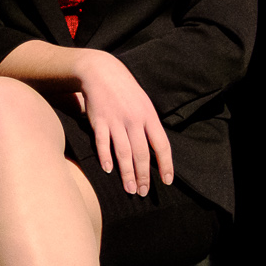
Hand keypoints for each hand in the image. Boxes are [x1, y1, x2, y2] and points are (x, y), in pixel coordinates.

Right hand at [72, 50, 171, 195]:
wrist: (101, 73)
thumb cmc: (125, 91)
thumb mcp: (144, 104)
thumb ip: (149, 126)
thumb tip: (155, 150)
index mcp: (149, 116)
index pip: (162, 145)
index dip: (165, 165)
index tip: (166, 181)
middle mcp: (134, 120)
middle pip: (142, 154)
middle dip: (143, 176)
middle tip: (144, 192)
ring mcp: (116, 121)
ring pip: (123, 153)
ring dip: (127, 173)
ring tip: (130, 189)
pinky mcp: (99, 121)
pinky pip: (103, 143)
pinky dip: (105, 157)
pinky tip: (108, 169)